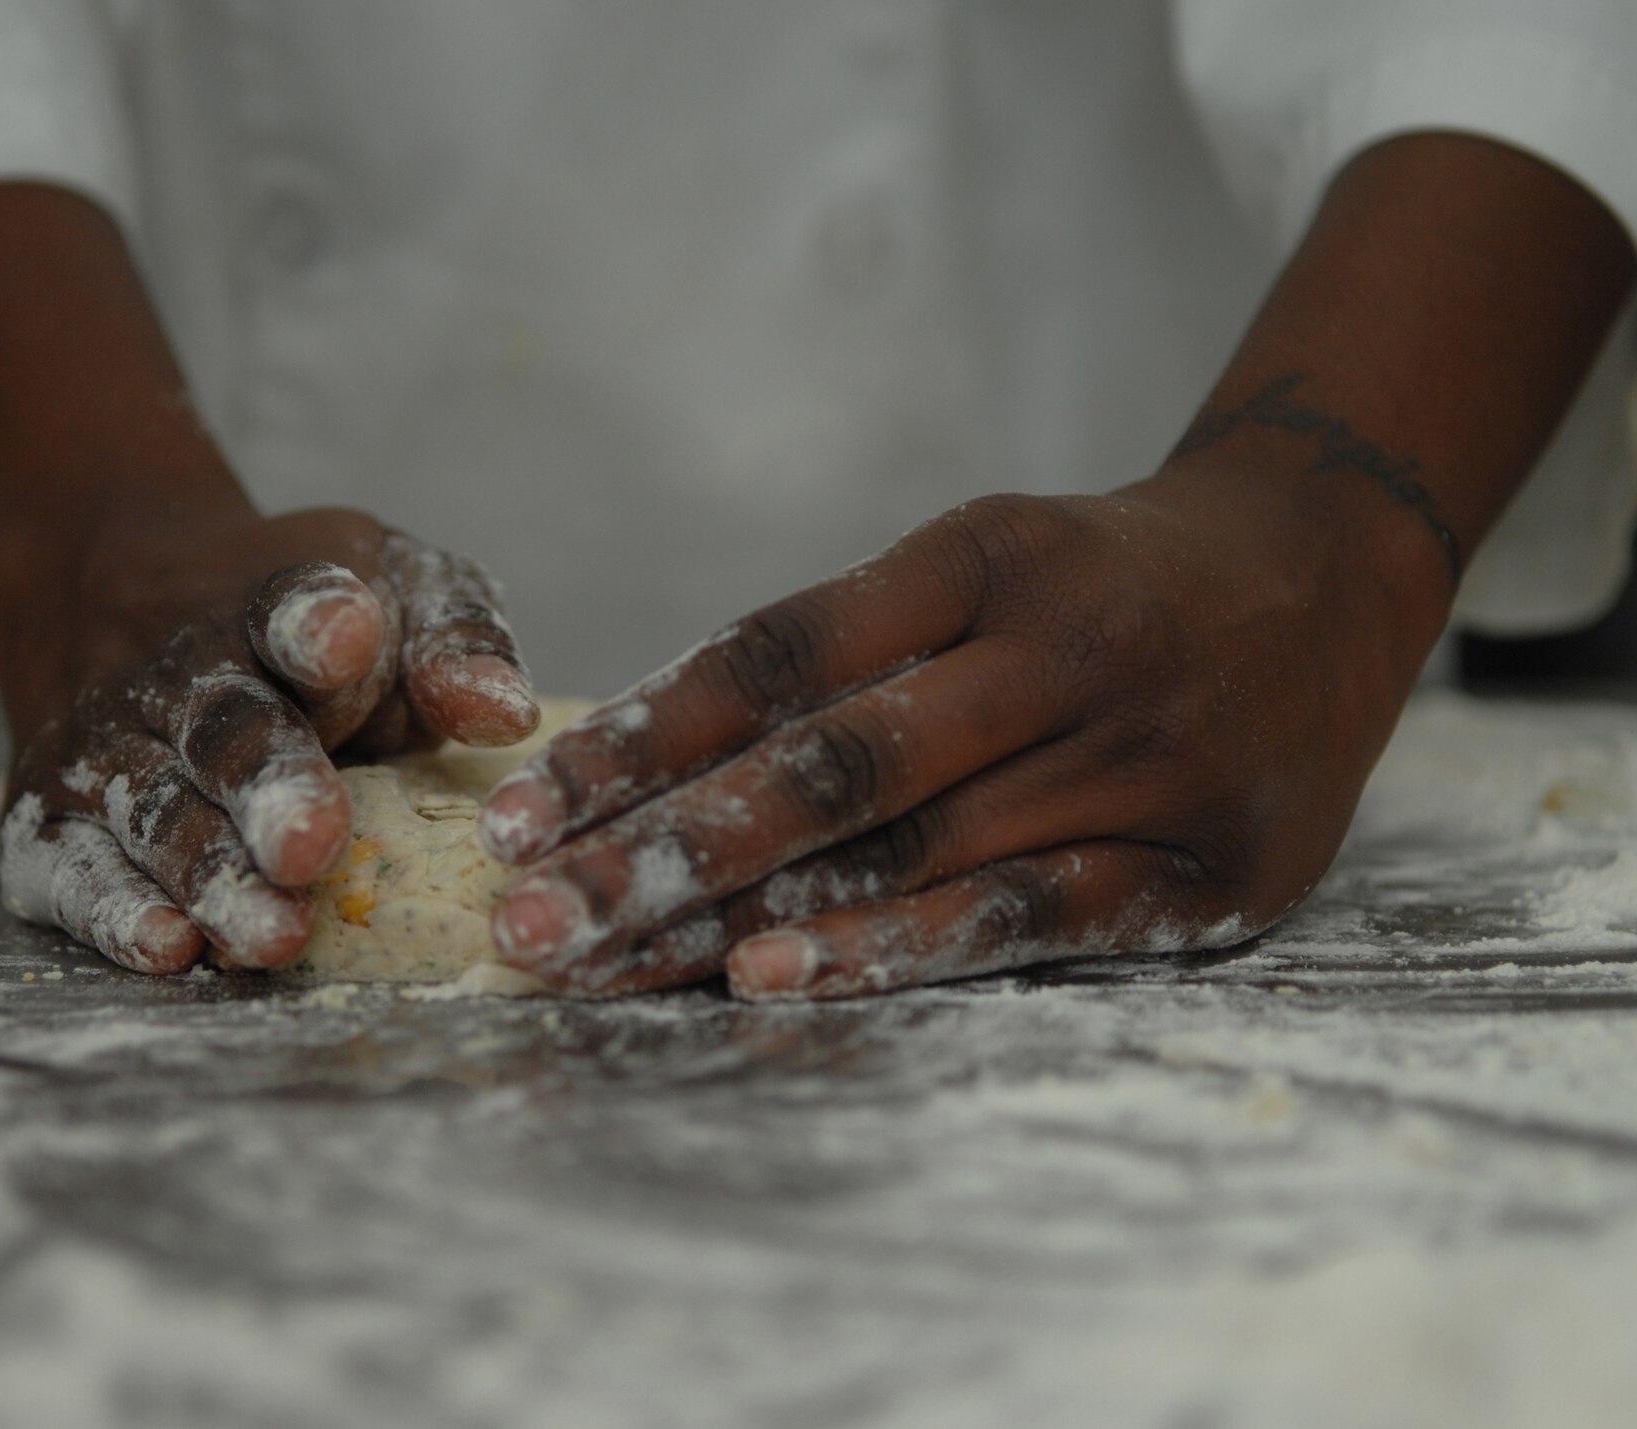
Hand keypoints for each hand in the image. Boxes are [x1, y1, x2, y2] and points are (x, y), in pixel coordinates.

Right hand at [0, 505, 536, 973]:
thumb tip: (507, 714)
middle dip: (270, 787)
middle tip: (313, 843)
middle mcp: (181, 675)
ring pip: (159, 815)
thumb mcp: (399, 590)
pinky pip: (77, 871)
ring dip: (213, 876)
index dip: (316, 622)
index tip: (344, 632)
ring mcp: (108, 748)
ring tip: (274, 933)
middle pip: (227, 731)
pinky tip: (167, 947)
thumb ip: (455, 642)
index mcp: (274, 607)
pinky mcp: (51, 819)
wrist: (112, 591)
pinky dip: (114, 913)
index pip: (291, 606)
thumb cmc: (313, 627)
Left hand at [476, 469, 1438, 998]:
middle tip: (526, 924)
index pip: (775, 657)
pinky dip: (894, 949)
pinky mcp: (1202, 864)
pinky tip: (777, 976)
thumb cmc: (1105, 581)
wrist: (1325, 571)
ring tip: (602, 969)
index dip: (640, 740)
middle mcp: (1056, 650)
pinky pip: (1022, 915)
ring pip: (905, 850)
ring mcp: (1136, 758)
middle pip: (823, 766)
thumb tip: (655, 763)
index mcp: (980, 556)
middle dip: (656, 853)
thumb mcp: (981, 559)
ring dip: (736, 917)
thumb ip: (847, 650)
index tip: (524, 815)